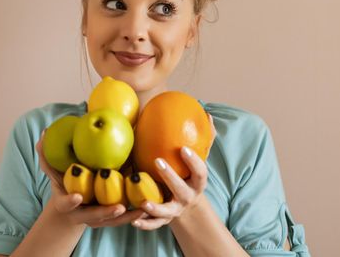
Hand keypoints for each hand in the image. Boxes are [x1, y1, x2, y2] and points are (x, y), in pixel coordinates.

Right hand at [35, 130, 147, 227]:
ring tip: (141, 211)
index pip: (65, 203)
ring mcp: (96, 220)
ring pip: (112, 222)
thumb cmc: (63, 183)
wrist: (70, 207)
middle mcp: (81, 214)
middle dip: (105, 213)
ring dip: (126, 217)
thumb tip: (43, 132)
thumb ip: (47, 154)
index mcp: (66, 203)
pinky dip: (134, 216)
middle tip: (119, 207)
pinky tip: (148, 209)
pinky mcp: (109, 220)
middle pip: (94, 217)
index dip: (70, 201)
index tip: (77, 197)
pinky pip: (122, 220)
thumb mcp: (53, 171)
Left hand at [131, 113, 216, 229]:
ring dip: (156, 207)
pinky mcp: (163, 220)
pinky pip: (154, 225)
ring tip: (143, 202)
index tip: (183, 148)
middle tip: (158, 161)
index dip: (194, 161)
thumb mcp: (199, 161)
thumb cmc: (191, 175)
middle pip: (181, 189)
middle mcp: (188, 197)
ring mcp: (175, 210)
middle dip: (171, 177)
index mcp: (197, 182)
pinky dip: (144, 224)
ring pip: (166, 212)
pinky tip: (133, 219)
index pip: (200, 171)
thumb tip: (207, 114)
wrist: (189, 206)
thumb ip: (204, 139)